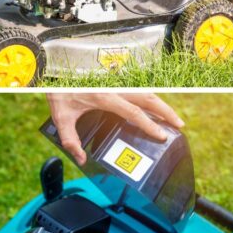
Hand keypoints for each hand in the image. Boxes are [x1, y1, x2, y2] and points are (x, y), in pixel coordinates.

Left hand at [46, 93, 184, 163]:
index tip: (162, 135)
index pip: (134, 112)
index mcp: (104, 97)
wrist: (54, 74)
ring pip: (145, 91)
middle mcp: (114, 88)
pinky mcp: (114, 81)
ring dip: (161, 104)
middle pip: (148, 99)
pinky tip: (155, 107)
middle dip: (166, 112)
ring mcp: (115, 83)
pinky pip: (138, 88)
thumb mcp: (60, 118)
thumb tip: (81, 158)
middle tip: (179, 125)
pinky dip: (150, 97)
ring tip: (173, 118)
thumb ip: (70, 140)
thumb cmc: (58, 93)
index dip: (149, 124)